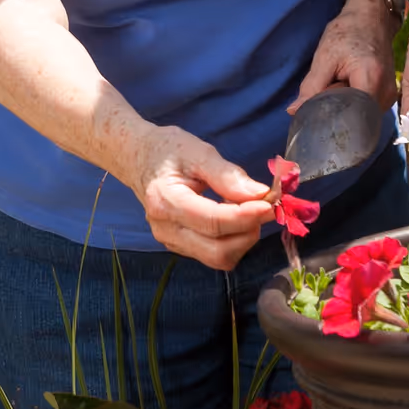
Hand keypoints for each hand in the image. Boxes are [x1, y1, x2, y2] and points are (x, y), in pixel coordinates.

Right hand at [127, 125, 274, 269]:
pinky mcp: (180, 246)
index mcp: (165, 202)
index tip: (270, 203)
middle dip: (248, 231)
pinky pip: (214, 254)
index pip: (214, 222)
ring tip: (248, 209)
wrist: (138, 158)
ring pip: (219, 258)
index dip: (247, 216)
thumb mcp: (197, 150)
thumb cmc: (167, 150)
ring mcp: (171, 242)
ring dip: (243, 238)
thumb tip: (260, 194)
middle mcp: (166, 230)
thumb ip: (227, 174)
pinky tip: (235, 217)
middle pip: (218, 251)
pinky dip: (233, 240)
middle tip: (263, 206)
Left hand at [289, 0, 398, 113]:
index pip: (352, 115)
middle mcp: (386, 92)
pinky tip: (347, 86)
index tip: (317, 111)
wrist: (372, 17)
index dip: (332, 116)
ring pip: (362, 115)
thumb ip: (311, 87)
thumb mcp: (325, 56)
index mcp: (371, 79)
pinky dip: (354, 102)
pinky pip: (367, 109)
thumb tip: (294, 112)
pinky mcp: (388, 95)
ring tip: (338, 84)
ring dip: (346, 106)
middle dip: (338, 111)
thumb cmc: (348, 31)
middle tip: (326, 92)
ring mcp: (390, 95)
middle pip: (357, 117)